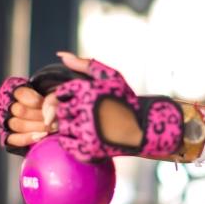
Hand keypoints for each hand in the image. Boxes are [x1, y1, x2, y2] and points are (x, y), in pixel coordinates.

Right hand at [0, 76, 49, 153]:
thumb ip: (51, 98)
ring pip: (18, 125)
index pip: (21, 94)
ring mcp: (6, 122)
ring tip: (51, 128)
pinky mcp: (7, 136)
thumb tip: (53, 105)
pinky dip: (28, 138)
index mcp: (14, 91)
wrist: (45, 120)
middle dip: (40, 116)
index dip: (36, 101)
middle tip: (54, 119)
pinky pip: (14, 139)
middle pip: (20, 111)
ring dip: (37, 127)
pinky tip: (41, 136)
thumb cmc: (46, 104)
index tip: (47, 105)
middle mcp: (7, 106)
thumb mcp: (49, 95)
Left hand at [52, 52, 183, 162]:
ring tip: (89, 126)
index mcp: (89, 90)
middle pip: (60, 111)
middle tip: (87, 116)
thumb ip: (85, 65)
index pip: (61, 93)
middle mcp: (85, 109)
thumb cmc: (126, 101)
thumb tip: (60, 55)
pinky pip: (66, 144)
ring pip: (62, 127)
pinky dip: (73, 141)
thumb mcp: (111, 77)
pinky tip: (87, 137)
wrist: (143, 129)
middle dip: (70, 113)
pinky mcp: (88, 148)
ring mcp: (86, 130)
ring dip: (72, 127)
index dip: (70, 98)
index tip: (82, 102)